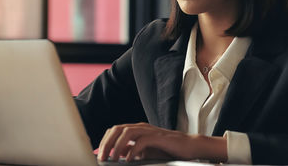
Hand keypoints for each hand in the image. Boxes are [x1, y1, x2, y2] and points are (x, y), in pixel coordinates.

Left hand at [97, 122, 226, 162]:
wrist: (188, 148)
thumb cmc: (166, 150)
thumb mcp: (144, 152)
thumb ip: (130, 151)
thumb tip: (115, 156)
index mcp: (135, 129)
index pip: (114, 131)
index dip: (104, 141)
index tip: (99, 154)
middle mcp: (140, 127)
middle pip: (117, 129)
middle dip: (107, 143)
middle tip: (101, 157)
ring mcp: (149, 130)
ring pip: (126, 132)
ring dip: (117, 145)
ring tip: (112, 158)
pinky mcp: (158, 137)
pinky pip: (141, 141)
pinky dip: (133, 150)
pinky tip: (129, 159)